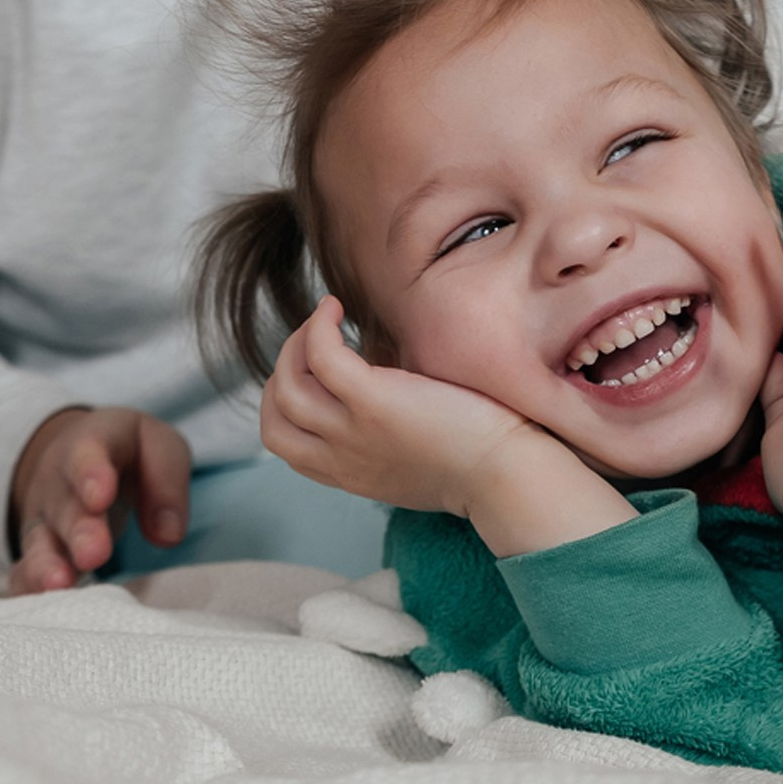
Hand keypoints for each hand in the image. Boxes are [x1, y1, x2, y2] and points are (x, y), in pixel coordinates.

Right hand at [9, 406, 190, 593]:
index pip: (87, 453)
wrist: (81, 457)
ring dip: (47, 566)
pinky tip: (36, 605)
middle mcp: (58, 483)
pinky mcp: (40, 552)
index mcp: (91, 444)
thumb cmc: (130, 452)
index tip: (101, 497)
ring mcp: (45, 520)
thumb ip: (166, 482)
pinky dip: (29, 588)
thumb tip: (167, 536)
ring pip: (41, 543)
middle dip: (79, 531)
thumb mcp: (158, 447)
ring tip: (59, 585)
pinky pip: (26, 571)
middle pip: (66, 506)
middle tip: (94, 554)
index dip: (92, 474)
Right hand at [261, 296, 538, 515]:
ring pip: (288, 387)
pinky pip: (322, 355)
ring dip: (296, 344)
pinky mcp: (374, 402)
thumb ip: (386, 439)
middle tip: (310, 345)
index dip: (286, 405)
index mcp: (350, 475)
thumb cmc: (480, 462)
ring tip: (325, 321)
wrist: (508, 474)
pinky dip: (319, 325)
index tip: (311, 376)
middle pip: (275, 420)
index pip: (287, 446)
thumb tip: (386, 394)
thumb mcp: (413, 463)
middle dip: (280, 375)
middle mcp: (342, 459)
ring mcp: (353, 432)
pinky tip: (335, 308)